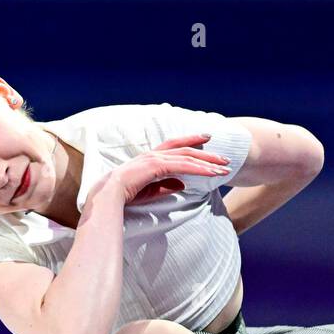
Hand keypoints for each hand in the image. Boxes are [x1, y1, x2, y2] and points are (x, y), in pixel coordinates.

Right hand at [103, 133, 231, 204]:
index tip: (206, 138)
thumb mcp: (150, 191)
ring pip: (188, 157)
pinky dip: (199, 169)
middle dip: (206, 153)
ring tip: (224, 168)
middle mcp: (154, 155)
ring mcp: (156, 159)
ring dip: (208, 163)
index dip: (191, 140)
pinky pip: (183, 166)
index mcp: (150, 158)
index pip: (174, 145)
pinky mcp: (157, 166)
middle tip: (224, 158)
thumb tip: (183, 184)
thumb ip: (166, 186)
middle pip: (186, 149)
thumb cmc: (124, 195)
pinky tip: (212, 173)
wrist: (109, 196)